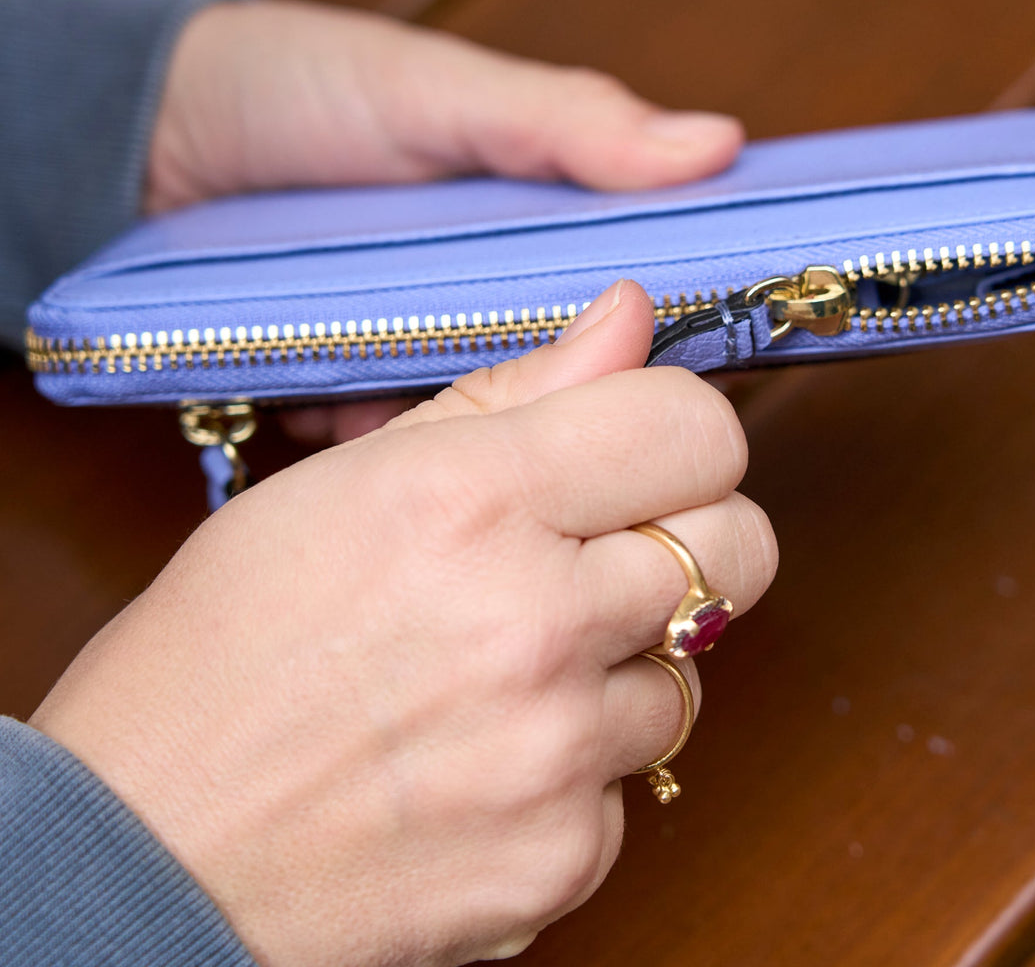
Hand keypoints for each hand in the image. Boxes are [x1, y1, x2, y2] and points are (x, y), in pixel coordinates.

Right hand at [31, 280, 776, 966]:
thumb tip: (626, 318)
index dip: (678, 429)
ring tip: (513, 665)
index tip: (640, 449)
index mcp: (471, 500)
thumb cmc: (222, 653)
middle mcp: (533, 623)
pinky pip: (634, 779)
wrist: (149, 850)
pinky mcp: (561, 860)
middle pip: (742, 545)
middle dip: (692, 535)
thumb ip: (513, 394)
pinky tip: (491, 753)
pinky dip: (582, 764)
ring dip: (626, 657)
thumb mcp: (350, 483)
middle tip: (604, 551)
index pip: (695, 426)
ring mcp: (555, 754)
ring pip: (694, 668)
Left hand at [145, 0, 744, 442]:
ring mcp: (426, 354)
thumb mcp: (440, 93)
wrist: (150, 140)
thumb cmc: (304, 89)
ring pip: (482, 426)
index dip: (680, 340)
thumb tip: (715, 144)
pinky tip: (339, 410)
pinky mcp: (358, 393)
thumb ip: (567, 123)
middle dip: (558, 406)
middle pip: (567, 382)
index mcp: (546, 229)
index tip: (701, 378)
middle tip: (525, 397)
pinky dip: (373, 437)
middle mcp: (498, 302)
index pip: (645, 298)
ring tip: (412, 399)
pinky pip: (391, 443)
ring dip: (460, 429)